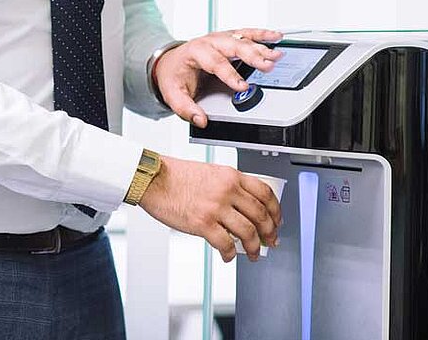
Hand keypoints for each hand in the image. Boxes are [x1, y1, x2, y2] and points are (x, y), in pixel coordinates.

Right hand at [138, 155, 281, 261]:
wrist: (152, 179)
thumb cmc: (175, 176)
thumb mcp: (210, 172)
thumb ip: (228, 186)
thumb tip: (243, 208)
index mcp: (230, 176)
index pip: (265, 193)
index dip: (275, 210)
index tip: (276, 220)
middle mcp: (227, 190)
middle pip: (260, 215)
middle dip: (270, 232)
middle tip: (270, 241)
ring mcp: (215, 207)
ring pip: (248, 232)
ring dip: (254, 247)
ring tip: (253, 253)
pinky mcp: (202, 223)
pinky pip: (225, 244)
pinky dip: (230, 253)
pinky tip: (228, 256)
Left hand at [153, 28, 283, 127]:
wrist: (170, 61)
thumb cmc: (173, 75)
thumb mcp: (172, 94)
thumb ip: (185, 108)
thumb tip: (200, 120)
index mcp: (195, 52)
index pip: (215, 63)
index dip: (230, 75)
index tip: (242, 86)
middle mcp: (209, 42)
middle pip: (233, 47)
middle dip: (252, 56)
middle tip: (267, 66)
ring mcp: (220, 39)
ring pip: (243, 39)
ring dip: (261, 46)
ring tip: (277, 54)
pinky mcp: (229, 38)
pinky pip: (247, 34)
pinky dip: (262, 35)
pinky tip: (276, 37)